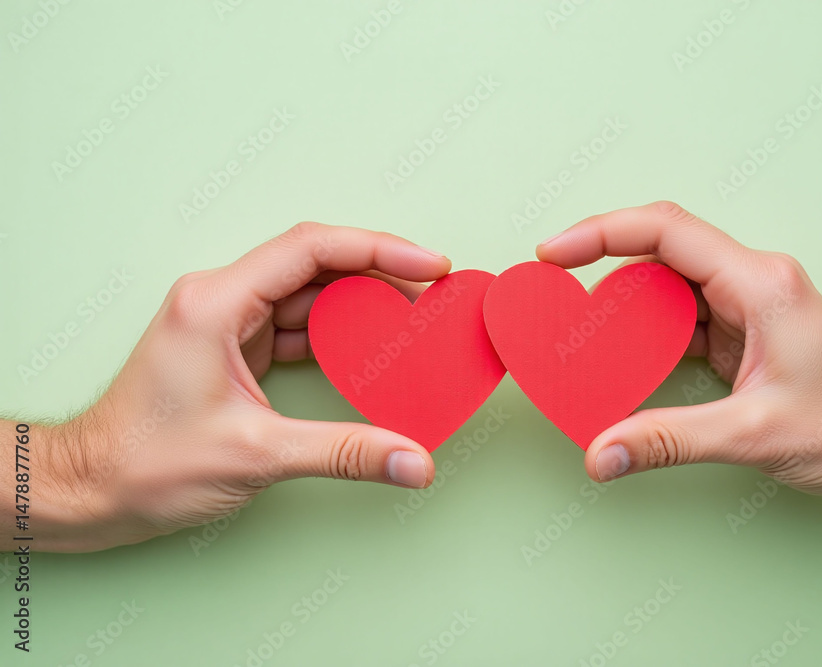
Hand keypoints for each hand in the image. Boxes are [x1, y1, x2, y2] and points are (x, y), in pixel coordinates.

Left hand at [31, 223, 449, 551]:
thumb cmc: (147, 463)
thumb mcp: (257, 454)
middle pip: (315, 265)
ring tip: (410, 319)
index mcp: (216, 302)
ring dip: (359, 306)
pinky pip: (295, 326)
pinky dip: (336, 336)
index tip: (427, 263)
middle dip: (377, 275)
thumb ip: (345, 452)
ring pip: (307, 295)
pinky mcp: (232, 348)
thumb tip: (413, 461)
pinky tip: (370, 350)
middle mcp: (220, 300)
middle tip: (430, 294)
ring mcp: (226, 323)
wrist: (92, 490)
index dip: (377, 249)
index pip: (310, 249)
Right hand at [536, 201, 821, 563]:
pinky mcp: (743, 331)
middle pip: (662, 250)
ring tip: (580, 329)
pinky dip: (646, 334)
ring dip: (624, 305)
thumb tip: (602, 452)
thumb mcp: (753, 435)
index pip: (668, 232)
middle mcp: (754, 282)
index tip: (555, 250)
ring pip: (669, 285)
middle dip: (603, 265)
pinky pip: (682, 318)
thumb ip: (669, 440)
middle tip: (554, 292)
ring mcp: (748, 305)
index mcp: (761, 284)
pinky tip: (622, 356)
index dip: (603, 232)